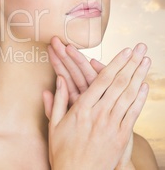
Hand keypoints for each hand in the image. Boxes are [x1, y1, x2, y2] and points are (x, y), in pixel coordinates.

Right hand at [43, 41, 149, 168]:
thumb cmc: (62, 151)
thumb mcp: (54, 125)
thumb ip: (57, 101)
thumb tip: (59, 80)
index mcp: (81, 109)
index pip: (102, 81)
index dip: (116, 64)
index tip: (125, 51)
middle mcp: (99, 114)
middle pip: (119, 84)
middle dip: (131, 64)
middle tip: (140, 49)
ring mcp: (112, 125)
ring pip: (128, 96)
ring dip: (139, 77)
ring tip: (146, 62)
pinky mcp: (121, 137)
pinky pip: (132, 114)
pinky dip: (140, 99)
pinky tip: (144, 87)